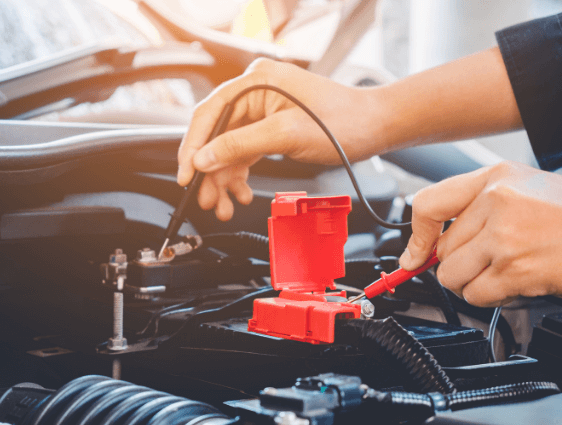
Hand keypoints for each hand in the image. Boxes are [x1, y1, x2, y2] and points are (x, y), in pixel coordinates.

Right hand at [177, 58, 387, 220]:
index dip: (193, 146)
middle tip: (206, 199)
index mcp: (255, 81)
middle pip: (216, 135)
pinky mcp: (269, 125)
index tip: (186, 175)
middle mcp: (255, 91)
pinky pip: (244, 151)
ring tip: (223, 205)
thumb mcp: (286, 135)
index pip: (209, 114)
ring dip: (224, 179)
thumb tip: (204, 158)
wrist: (374, 127)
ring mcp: (262, 109)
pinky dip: (240, 174)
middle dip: (210, 171)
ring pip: (228, 148)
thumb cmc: (342, 122)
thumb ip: (240, 146)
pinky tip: (241, 194)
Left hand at [399, 161, 561, 306]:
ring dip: (474, 284)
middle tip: (492, 263)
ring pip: (452, 275)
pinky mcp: (515, 269)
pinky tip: (517, 284)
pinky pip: (476, 294)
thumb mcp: (528, 191)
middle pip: (442, 250)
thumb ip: (480, 208)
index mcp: (497, 177)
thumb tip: (433, 242)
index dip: (418, 236)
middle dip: (461, 265)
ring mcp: (504, 235)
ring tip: (506, 272)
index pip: (429, 204)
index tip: (414, 255)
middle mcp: (496, 201)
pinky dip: (491, 298)